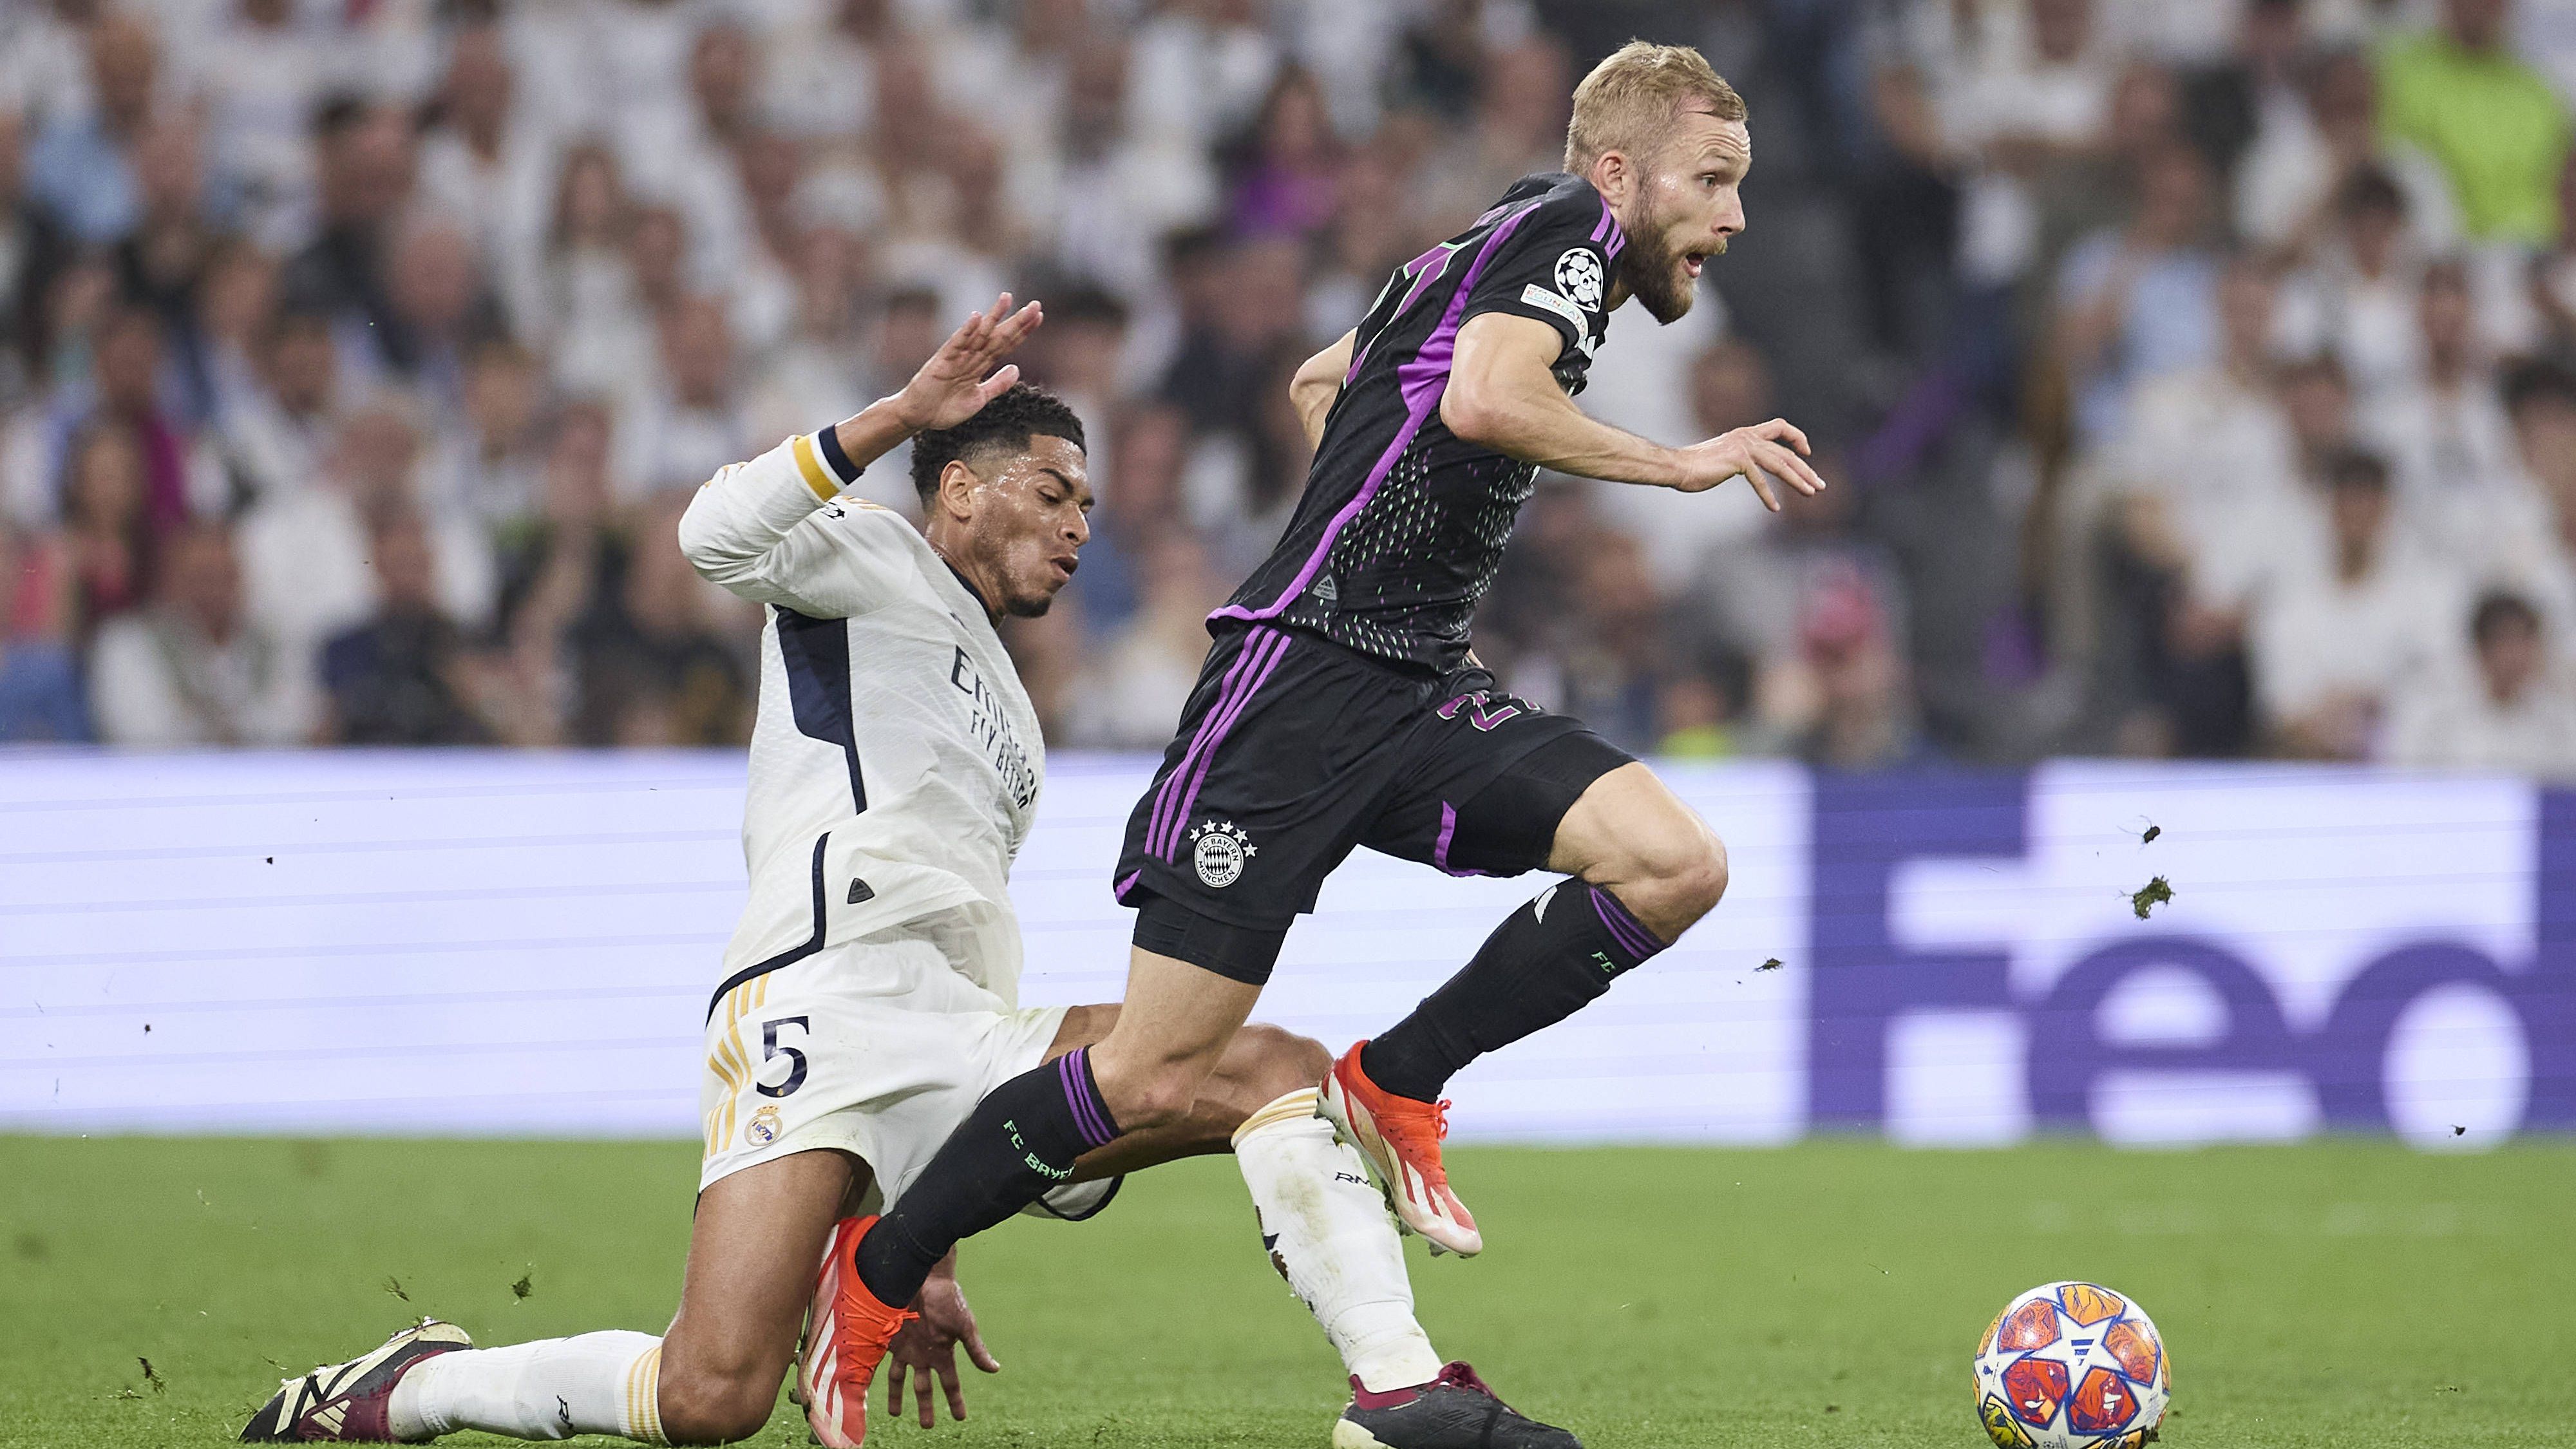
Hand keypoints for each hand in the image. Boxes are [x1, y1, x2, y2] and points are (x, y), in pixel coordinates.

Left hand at [886, 1260, 999, 1427]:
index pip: (951, 1383)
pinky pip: (879, 1361)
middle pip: (924, 1386)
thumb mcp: (964, 1325)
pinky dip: (873, 1375)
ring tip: (895, 1414)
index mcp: (943, 1352)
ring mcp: (905, 1346)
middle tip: (927, 1425)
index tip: (961, 1418)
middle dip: (926, 1406)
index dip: (956, 1401)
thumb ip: (975, 1349)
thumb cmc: (948, 1298)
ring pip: (899, 1378)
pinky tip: (866, 1387)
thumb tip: (995, 1370)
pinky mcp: (888, 1337)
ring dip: (898, 1397)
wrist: (924, 1274)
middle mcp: (924, 1353)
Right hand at [892, 293, 1044, 433]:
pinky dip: (966, 331)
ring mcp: (957, 357)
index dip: (1022, 331)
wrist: (919, 417)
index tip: (1038, 316)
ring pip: (980, 334)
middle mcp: (971, 357)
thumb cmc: (945, 408)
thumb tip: (1017, 368)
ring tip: (1007, 298)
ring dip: (994, 317)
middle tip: (1035, 304)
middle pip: (998, 336)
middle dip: (1017, 321)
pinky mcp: (942, 361)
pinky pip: (956, 344)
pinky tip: (977, 318)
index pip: (1005, 344)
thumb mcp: (979, 398)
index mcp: (980, 365)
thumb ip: (998, 384)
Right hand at [1670, 418, 1826, 508]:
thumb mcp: (1724, 456)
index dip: (1796, 437)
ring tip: (1811, 493)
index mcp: (1745, 433)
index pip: (1779, 427)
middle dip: (1806, 469)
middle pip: (1786, 452)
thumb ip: (1741, 457)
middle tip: (1820, 485)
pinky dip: (1768, 496)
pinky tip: (1775, 508)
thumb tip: (1750, 467)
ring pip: (1780, 464)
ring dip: (1798, 480)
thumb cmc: (1695, 466)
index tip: (1807, 452)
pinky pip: (1759, 481)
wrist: (1676, 466)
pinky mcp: (1738, 461)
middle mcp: (1747, 436)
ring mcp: (1743, 447)